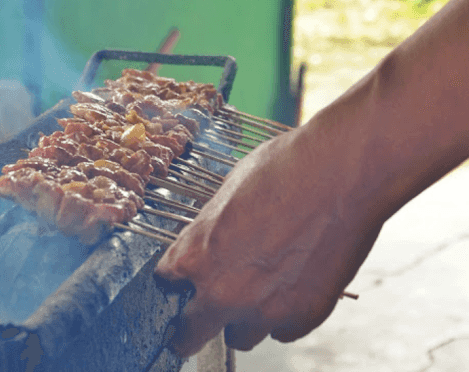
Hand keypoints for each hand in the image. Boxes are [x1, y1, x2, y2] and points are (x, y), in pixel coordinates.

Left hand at [154, 123, 383, 356]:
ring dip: (242, 317)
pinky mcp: (304, 316)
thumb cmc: (285, 168)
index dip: (174, 279)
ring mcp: (266, 310)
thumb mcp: (229, 190)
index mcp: (197, 255)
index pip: (165, 283)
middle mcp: (225, 291)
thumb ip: (212, 229)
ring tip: (261, 286)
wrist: (339, 171)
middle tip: (197, 318)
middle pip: (189, 335)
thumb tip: (211, 242)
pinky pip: (283, 329)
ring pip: (240, 336)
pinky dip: (283, 313)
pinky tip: (294, 281)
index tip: (181, 282)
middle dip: (190, 325)